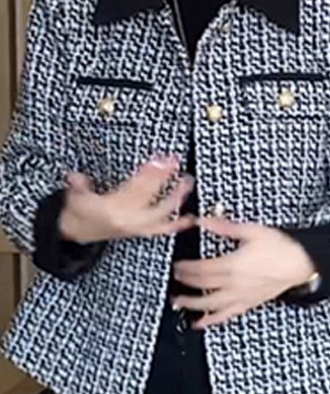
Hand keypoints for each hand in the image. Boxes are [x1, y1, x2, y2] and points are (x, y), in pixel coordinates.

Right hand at [60, 156, 194, 243]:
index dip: (150, 174)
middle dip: (164, 181)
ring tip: (188, 183)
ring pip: (161, 214)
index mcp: (112, 211)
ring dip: (176, 199)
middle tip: (176, 164)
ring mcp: (137, 227)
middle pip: (151, 199)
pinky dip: (178, 224)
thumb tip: (75, 177)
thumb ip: (77, 187)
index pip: (135, 189)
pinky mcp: (142, 232)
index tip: (163, 159)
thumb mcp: (73, 197)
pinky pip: (163, 230)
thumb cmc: (78, 211)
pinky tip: (192, 218)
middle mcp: (128, 220)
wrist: (75, 233)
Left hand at [172, 217, 315, 328]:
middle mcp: (234, 283)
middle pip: (203, 285)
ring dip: (192, 304)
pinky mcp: (248, 303)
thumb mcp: (252, 231)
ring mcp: (241, 296)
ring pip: (210, 304)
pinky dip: (211, 320)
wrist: (301, 263)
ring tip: (178, 302)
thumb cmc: (280, 246)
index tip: (176, 265)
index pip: (202, 269)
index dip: (186, 268)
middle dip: (186, 282)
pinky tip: (201, 323)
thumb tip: (203, 221)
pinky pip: (227, 315)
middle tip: (174, 279)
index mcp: (233, 264)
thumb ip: (225, 227)